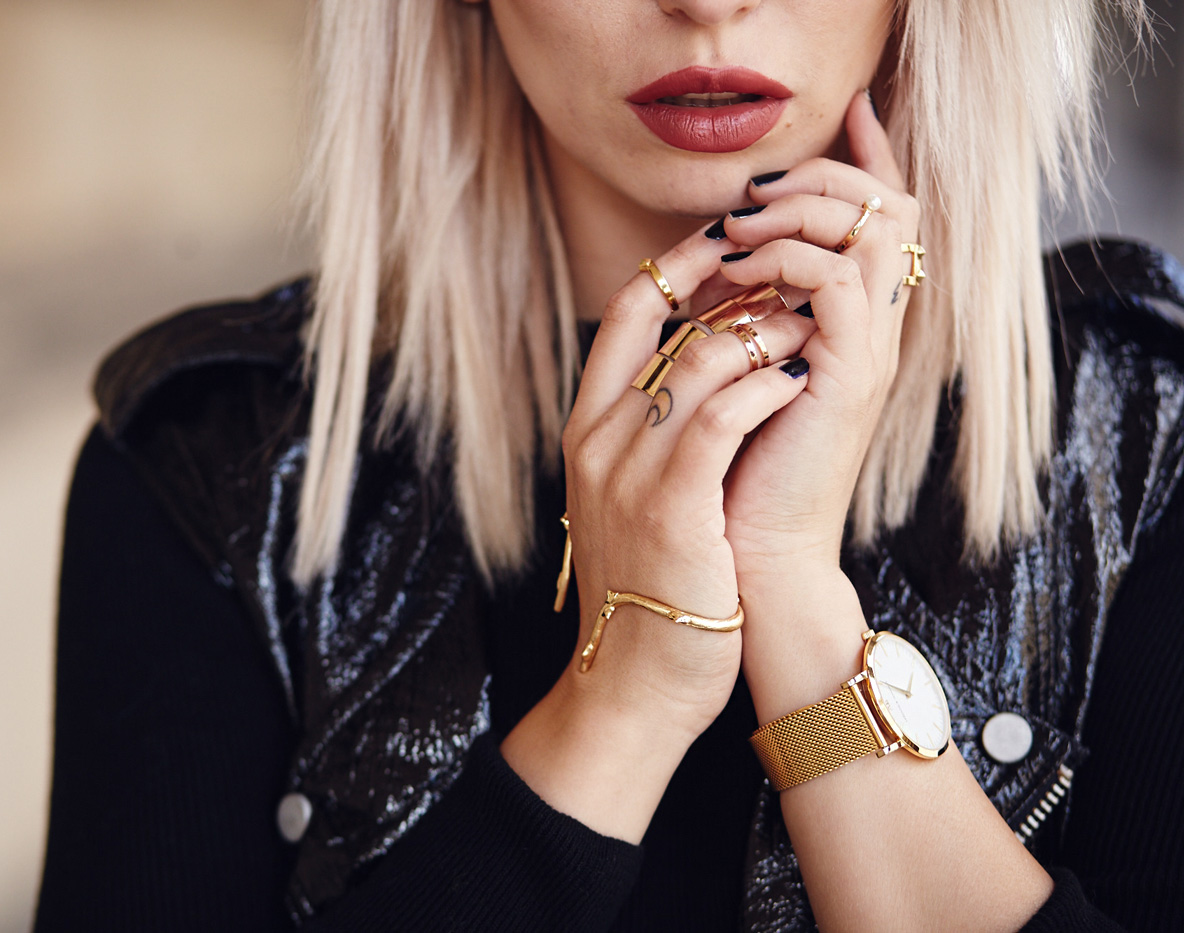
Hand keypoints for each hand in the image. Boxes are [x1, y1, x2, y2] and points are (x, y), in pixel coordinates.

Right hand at [557, 223, 816, 737]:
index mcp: (588, 427)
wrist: (635, 678)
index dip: (682, 262)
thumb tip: (704, 363)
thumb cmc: (652, 584)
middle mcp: (598, 438)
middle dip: (737, 285)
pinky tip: (802, 380)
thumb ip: (654, 427)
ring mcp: (628, 469)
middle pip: (665, 318)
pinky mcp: (671, 503)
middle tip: (793, 275)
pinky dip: (769, 384)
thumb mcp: (634, 492)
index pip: (627, 311)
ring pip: (700, 357)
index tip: (738, 245)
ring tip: (810, 333)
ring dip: (767, 332)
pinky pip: (723, 413)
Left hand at [715, 89, 918, 583]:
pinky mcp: (849, 375)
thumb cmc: (734, 470)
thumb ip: (745, 313)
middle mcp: (872, 331)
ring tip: (737, 226)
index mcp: (852, 326)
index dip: (863, 161)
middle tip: (752, 191)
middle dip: (820, 176)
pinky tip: (738, 271)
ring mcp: (868, 351)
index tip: (842, 117)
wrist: (752, 554)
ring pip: (871, 228)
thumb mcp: (738, 372)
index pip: (879, 219)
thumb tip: (715, 251)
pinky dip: (787, 258)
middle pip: (887, 205)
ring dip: (800, 209)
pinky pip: (836, 281)